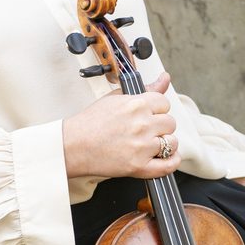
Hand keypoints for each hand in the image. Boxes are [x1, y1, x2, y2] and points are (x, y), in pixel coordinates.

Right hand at [63, 72, 179, 179]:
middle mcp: (142, 124)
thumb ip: (145, 89)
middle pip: (170, 123)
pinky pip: (168, 164)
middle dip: (160, 126)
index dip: (157, 109)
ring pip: (172, 142)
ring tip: (149, 144)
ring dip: (164, 143)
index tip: (148, 114)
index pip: (164, 103)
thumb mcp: (116, 98)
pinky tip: (164, 157)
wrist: (73, 146)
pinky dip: (171, 162)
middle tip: (146, 130)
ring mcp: (141, 146)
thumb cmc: (91, 122)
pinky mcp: (139, 166)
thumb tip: (165, 78)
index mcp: (136, 104)